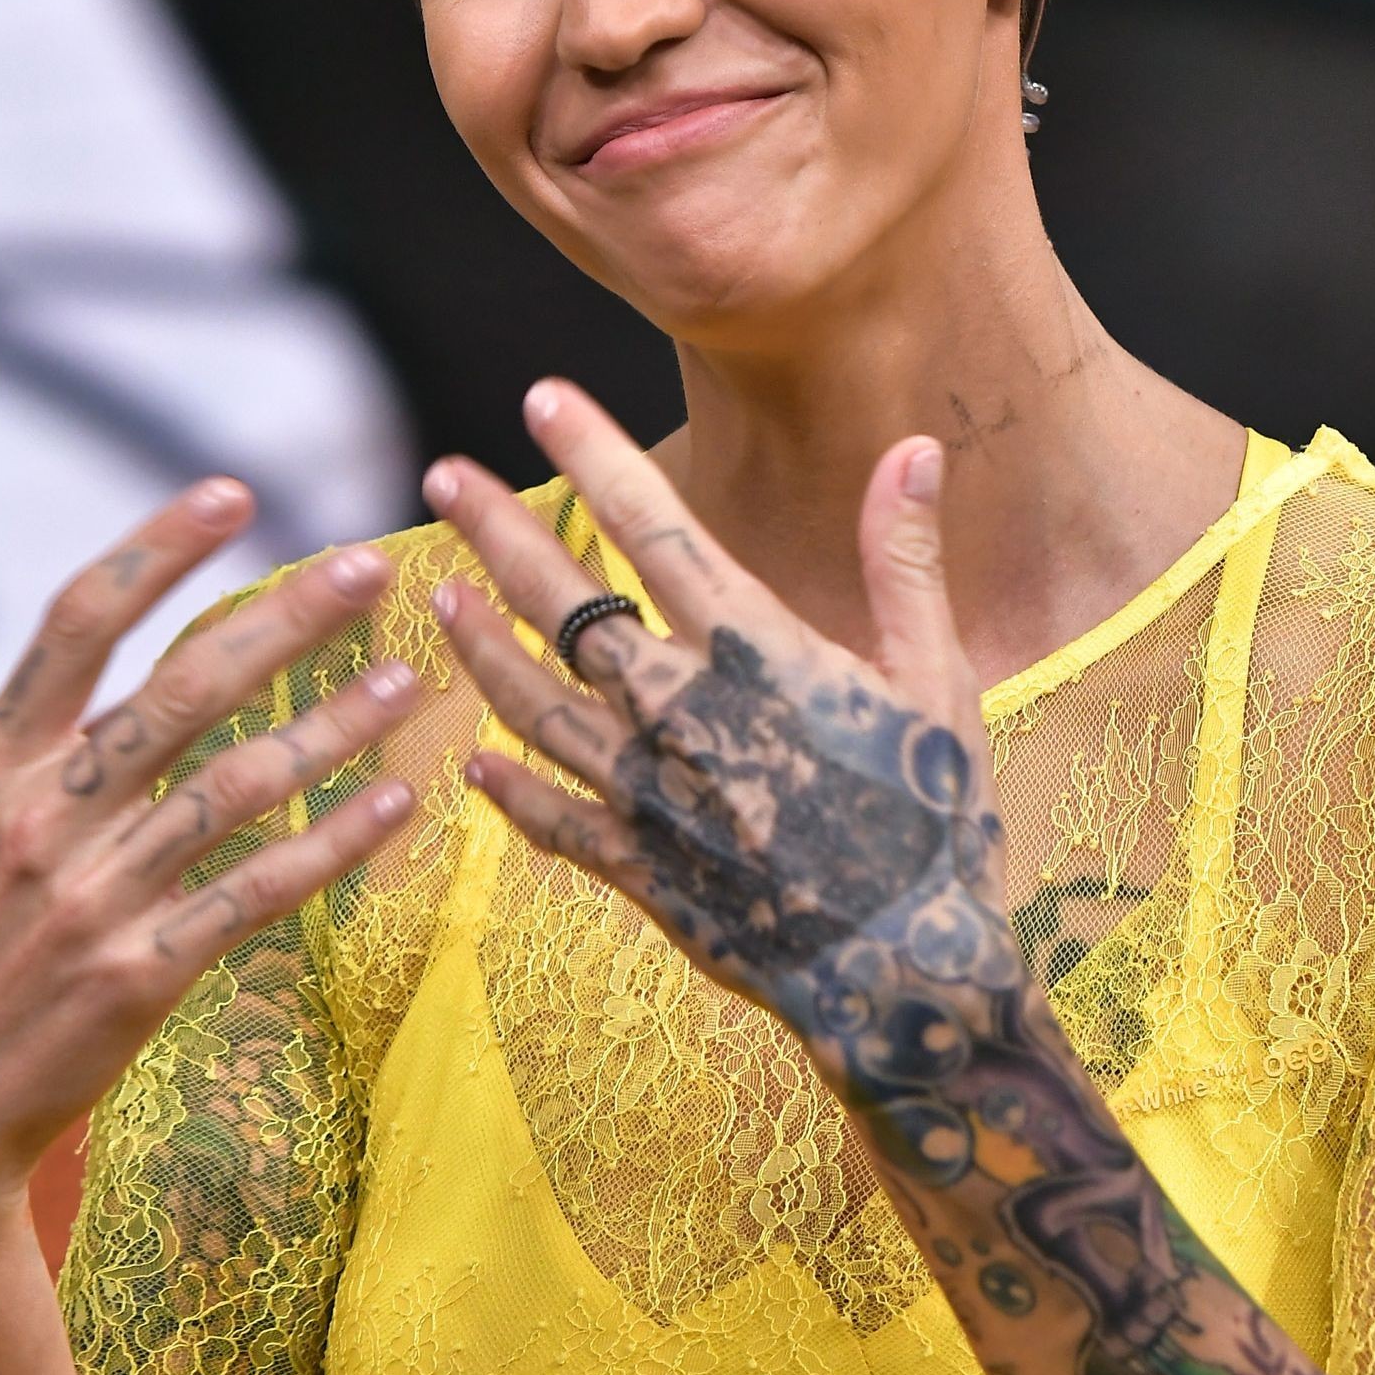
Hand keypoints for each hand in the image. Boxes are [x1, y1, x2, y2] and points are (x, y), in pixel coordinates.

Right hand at [0, 484, 421, 1236]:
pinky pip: (258, 893)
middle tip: (369, 567)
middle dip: (285, 621)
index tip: (233, 492)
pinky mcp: (143, 972)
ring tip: (410, 682)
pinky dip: (331, 847)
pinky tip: (396, 804)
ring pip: (238, 788)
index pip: (79, 623)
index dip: (156, 549)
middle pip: (183, 690)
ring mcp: (97, 896)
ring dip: (333, 730)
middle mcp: (45, 816)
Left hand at [423, 381, 1025, 1082]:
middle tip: (443, 476)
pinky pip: (553, 820)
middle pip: (564, 605)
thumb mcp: (939, 681)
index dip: (594, 455)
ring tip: (435, 594)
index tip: (540, 396)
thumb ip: (905, 562)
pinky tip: (470, 763)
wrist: (909, 978)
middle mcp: (682, 713)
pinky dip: (507, 790)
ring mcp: (649, 796)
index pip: (655, 528)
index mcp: (758, 653)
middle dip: (499, 530)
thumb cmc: (938, 824)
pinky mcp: (639, 873)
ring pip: (534, 705)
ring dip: (479, 646)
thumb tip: (916, 448)